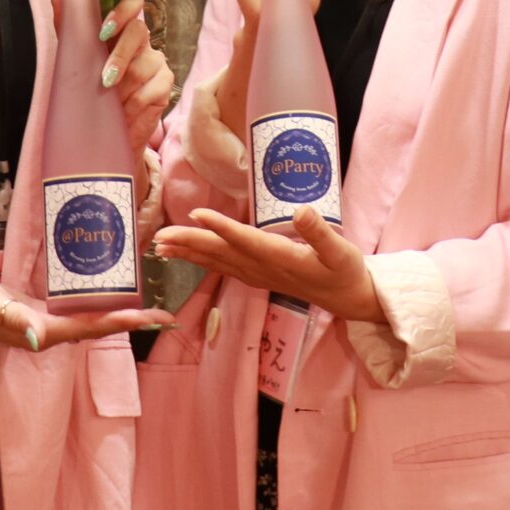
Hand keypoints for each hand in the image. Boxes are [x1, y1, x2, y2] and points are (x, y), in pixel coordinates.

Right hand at [0, 271, 173, 350]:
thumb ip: (14, 318)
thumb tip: (38, 335)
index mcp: (43, 334)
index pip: (93, 328)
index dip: (125, 321)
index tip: (154, 316)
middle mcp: (48, 333)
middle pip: (99, 327)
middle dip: (131, 319)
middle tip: (165, 311)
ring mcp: (43, 323)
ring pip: (89, 319)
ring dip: (117, 312)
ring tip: (147, 302)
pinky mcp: (36, 311)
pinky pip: (74, 309)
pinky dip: (95, 302)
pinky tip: (106, 292)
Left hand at [60, 0, 174, 153]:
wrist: (106, 131)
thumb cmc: (91, 91)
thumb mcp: (77, 58)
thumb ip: (69, 26)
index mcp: (121, 28)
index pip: (132, 2)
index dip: (122, 10)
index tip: (104, 29)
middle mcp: (142, 40)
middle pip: (138, 31)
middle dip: (119, 56)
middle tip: (105, 79)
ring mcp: (156, 60)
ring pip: (142, 66)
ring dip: (121, 89)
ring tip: (109, 103)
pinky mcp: (166, 83)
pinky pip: (151, 90)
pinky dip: (132, 104)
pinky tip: (122, 113)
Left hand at [153, 206, 379, 324]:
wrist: (349, 299)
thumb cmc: (347, 271)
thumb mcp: (341, 251)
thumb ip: (319, 233)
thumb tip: (302, 210)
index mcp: (282, 259)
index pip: (246, 241)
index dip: (222, 228)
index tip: (196, 215)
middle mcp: (264, 269)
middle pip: (222, 254)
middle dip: (191, 244)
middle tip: (160, 237)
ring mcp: (259, 275)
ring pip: (218, 263)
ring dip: (189, 254)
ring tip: (161, 246)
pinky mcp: (259, 276)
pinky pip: (224, 268)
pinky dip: (203, 261)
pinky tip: (188, 257)